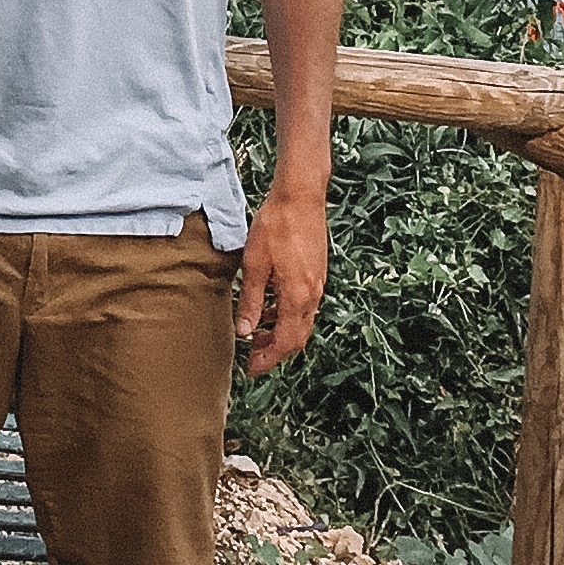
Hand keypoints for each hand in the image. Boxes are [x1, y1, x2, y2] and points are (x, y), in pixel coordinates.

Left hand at [235, 174, 327, 376]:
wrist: (300, 196)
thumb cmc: (276, 226)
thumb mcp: (255, 266)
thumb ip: (252, 301)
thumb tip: (245, 331)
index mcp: (298, 296)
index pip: (287, 342)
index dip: (269, 359)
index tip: (252, 368)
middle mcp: (313, 294)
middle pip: (298, 336)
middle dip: (276, 350)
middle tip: (253, 356)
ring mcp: (317, 283)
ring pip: (301, 320)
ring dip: (281, 331)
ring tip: (257, 332)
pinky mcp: (316, 271)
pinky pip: (304, 303)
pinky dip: (287, 313)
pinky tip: (269, 305)